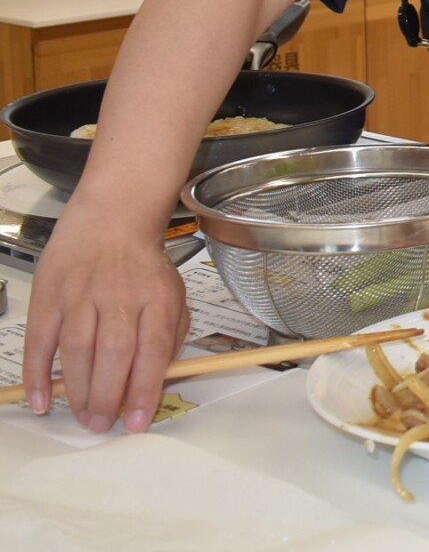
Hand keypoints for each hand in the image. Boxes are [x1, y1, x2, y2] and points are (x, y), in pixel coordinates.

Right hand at [22, 208, 190, 432]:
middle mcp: (118, 297)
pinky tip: (42, 400)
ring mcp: (80, 296)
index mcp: (156, 299)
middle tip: (102, 424)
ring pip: (77, 351)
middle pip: (112, 355)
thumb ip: (169, 338)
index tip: (136, 422)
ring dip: (78, 391)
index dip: (143, 391)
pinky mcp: (49, 297)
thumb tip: (158, 383)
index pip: (152, 351)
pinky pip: (40, 341)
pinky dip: (38, 374)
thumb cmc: (143, 268)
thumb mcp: (173, 296)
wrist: (111, 222)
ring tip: (83, 417)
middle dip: (107, 397)